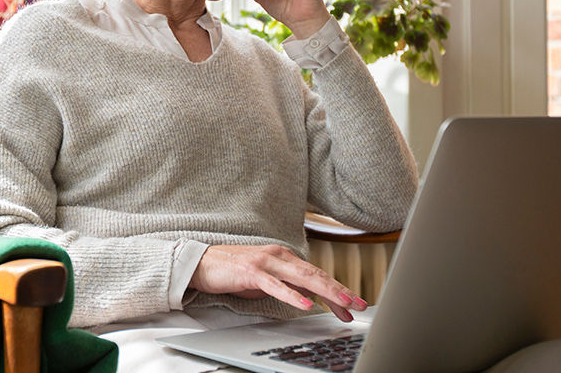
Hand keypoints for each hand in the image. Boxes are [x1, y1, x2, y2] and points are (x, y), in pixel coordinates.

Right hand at [189, 244, 368, 321]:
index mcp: (285, 257)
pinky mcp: (251, 272)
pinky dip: (292, 295)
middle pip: (316, 274)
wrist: (202, 263)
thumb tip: (311, 295)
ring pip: (302, 278)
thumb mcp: (268, 279)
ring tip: (342, 303)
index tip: (353, 305)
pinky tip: (305, 304)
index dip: (337, 290)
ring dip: (325, 291)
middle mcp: (279, 256)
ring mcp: (266, 262)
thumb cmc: (234, 271)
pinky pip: (276, 286)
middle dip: (340, 290)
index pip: (317, 275)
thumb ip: (288, 283)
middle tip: (359, 303)